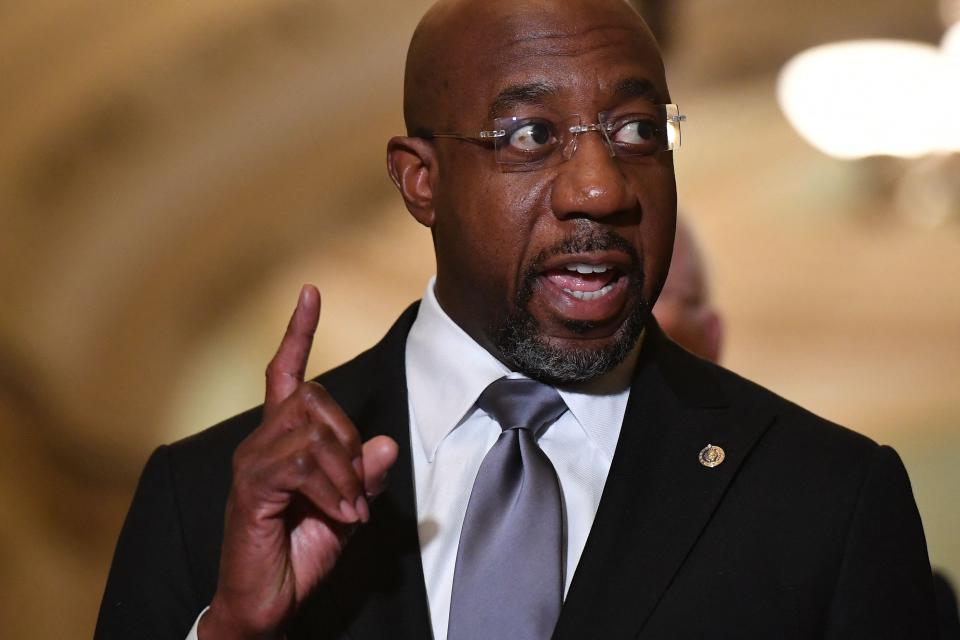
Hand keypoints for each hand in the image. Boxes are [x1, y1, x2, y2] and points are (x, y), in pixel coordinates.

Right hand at [200, 285, 398, 638]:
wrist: (267, 603)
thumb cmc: (301, 553)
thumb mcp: (348, 511)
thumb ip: (365, 477)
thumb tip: (385, 443)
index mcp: (282, 441)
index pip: (286, 373)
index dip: (298, 332)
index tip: (309, 292)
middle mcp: (260, 442)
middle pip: (315, 398)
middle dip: (350, 439)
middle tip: (358, 490)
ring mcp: (252, 463)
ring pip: (312, 429)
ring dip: (346, 471)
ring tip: (350, 510)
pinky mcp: (251, 488)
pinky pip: (302, 464)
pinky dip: (334, 489)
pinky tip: (341, 515)